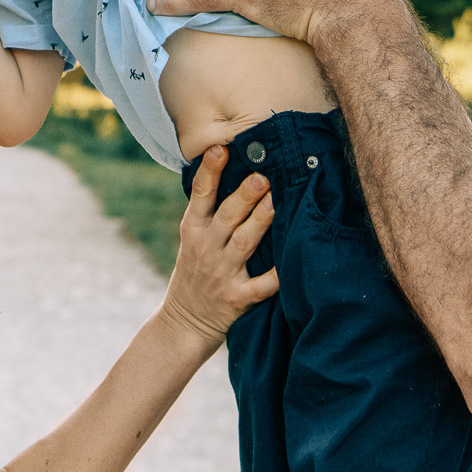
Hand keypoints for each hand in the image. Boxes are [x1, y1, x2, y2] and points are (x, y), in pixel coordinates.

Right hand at [159, 145, 277, 342]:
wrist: (183, 322)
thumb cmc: (194, 271)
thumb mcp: (191, 237)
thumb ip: (207, 208)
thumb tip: (227, 165)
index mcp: (193, 229)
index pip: (200, 195)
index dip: (209, 171)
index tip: (219, 149)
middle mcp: (206, 248)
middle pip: (226, 216)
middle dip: (243, 195)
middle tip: (261, 176)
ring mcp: (221, 273)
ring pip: (244, 243)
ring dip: (260, 222)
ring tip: (276, 201)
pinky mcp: (236, 298)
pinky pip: (259, 286)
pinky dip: (273, 277)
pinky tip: (288, 266)